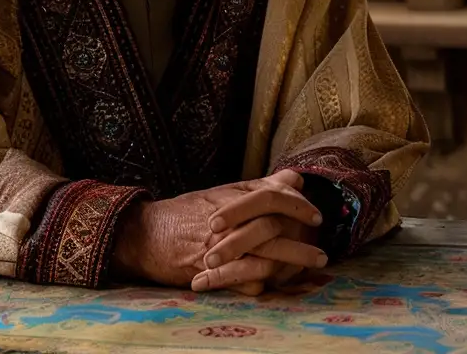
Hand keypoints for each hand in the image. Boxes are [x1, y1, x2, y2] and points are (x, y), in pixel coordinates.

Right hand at [109, 169, 324, 292]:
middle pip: (273, 228)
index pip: (274, 196)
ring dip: (290, 263)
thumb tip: (294, 179)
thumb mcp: (223, 192)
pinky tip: (272, 286)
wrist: (144, 233)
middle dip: (301, 241)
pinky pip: (239, 281)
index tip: (316, 216)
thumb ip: (259, 188)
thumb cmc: (187, 212)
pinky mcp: (205, 272)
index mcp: (233, 199)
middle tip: (322, 252)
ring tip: (311, 267)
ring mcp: (217, 247)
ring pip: (261, 256)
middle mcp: (228, 222)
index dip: (298, 205)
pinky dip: (257, 284)